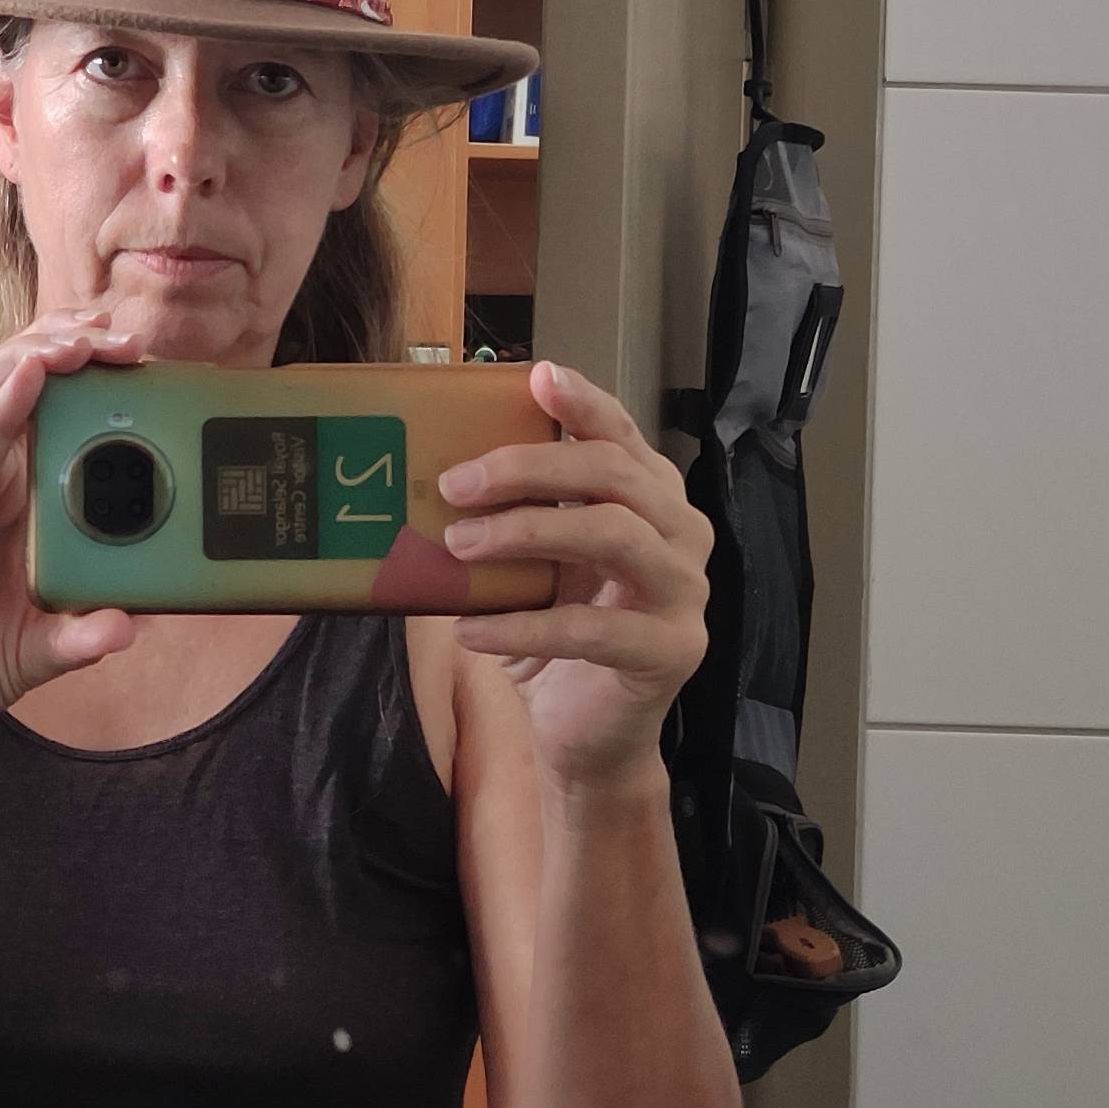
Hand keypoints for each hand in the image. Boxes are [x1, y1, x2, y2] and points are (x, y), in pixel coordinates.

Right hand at [0, 308, 145, 803]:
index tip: (138, 360)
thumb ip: (79, 636)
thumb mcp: (31, 651)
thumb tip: (134, 624)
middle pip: (13, 388)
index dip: (85, 377)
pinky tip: (28, 381)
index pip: (44, 414)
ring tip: (80, 340)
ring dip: (32, 361)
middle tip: (121, 335)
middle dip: (65, 348)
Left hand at [436, 360, 713, 793]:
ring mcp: (683, 593)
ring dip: (526, 532)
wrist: (585, 732)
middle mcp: (678, 533)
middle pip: (614, 474)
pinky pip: (592, 630)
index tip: (536, 375)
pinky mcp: (670, 652)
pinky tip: (470, 632)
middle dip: (529, 468)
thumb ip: (509, 518)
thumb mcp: (529, 566)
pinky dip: (523, 626)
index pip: (620, 435)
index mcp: (647, 499)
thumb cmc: (554, 633)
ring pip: (614, 535)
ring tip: (458, 545)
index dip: (584, 402)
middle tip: (454, 484)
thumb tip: (425, 479)